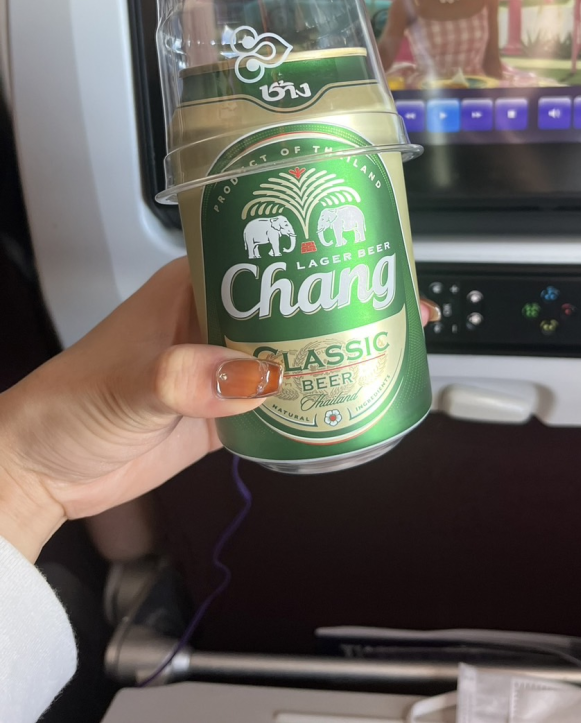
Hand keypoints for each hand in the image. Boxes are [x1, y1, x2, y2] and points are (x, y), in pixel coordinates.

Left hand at [0, 259, 438, 560]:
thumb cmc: (68, 404)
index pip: (265, 255)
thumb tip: (252, 378)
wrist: (45, 470)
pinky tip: (341, 400)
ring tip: (383, 349)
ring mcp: (221, 366)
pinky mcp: (224, 410)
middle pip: (292, 303)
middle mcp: (214, 319)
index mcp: (193, 287)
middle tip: (392, 306)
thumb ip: (185, 377)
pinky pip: (279, 401)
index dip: (315, 252)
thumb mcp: (129, 382)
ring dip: (332, 352)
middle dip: (341, 303)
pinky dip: (310, 400)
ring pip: (292, 350)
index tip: (360, 254)